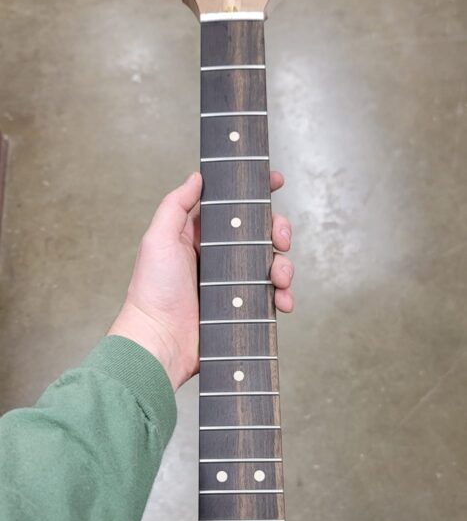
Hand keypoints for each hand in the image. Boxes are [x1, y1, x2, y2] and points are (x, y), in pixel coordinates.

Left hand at [108, 171, 293, 390]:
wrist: (160, 343)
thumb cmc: (152, 292)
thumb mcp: (158, 239)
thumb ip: (176, 205)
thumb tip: (196, 177)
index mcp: (199, 237)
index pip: (232, 208)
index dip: (255, 194)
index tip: (275, 182)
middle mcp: (218, 257)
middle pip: (260, 233)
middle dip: (278, 231)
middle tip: (280, 239)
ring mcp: (233, 284)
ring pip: (272, 264)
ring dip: (285, 266)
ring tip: (280, 277)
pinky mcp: (243, 309)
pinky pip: (272, 297)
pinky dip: (284, 296)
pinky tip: (282, 300)